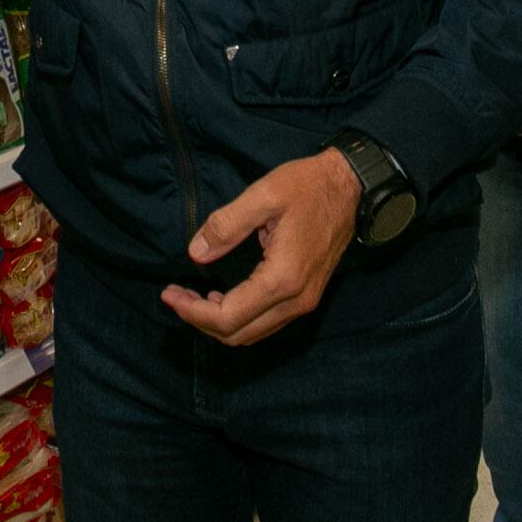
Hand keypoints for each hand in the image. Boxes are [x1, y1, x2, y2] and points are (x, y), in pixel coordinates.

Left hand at [158, 148, 360, 346]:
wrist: (352, 188)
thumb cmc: (309, 187)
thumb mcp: (264, 195)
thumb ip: (227, 225)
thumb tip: (196, 253)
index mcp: (282, 279)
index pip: (228, 317)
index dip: (192, 311)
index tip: (169, 292)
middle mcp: (296, 301)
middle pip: (238, 334)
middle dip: (200, 321)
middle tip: (175, 296)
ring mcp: (304, 302)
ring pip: (252, 333)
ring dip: (219, 323)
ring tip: (192, 298)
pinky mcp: (307, 297)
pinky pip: (266, 323)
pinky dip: (240, 319)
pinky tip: (222, 297)